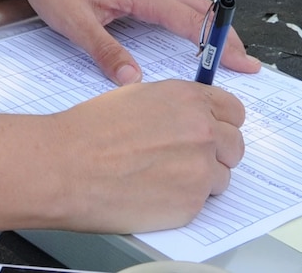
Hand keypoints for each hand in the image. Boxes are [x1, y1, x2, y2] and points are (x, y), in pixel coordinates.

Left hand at [8, 0, 261, 84]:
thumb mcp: (75, 24)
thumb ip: (106, 52)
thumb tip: (133, 81)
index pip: (191, 20)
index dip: (217, 43)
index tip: (239, 63)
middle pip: (201, 9)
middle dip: (226, 34)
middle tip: (246, 63)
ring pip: (191, 2)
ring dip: (213, 25)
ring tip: (228, 50)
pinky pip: (176, 1)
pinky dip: (195, 17)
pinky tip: (194, 31)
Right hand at [50, 80, 246, 232]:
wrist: (66, 166)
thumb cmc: (90, 131)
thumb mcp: (139, 97)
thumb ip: (176, 106)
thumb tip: (190, 116)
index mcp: (190, 100)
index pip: (234, 111)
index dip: (223, 124)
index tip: (215, 132)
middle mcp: (202, 131)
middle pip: (234, 146)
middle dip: (216, 154)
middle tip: (187, 161)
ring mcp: (200, 169)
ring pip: (221, 178)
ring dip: (200, 180)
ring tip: (164, 179)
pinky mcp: (190, 205)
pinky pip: (201, 204)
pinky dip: (183, 202)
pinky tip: (155, 194)